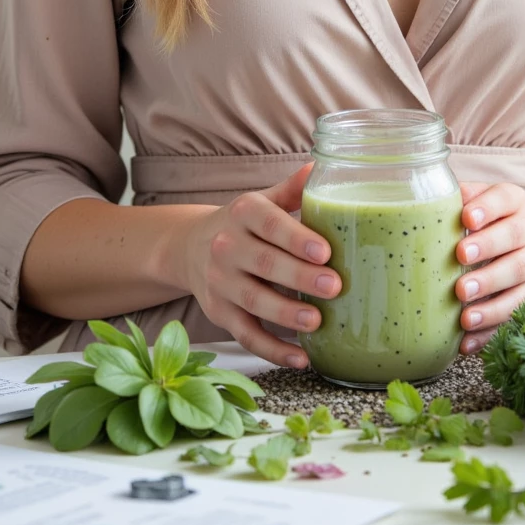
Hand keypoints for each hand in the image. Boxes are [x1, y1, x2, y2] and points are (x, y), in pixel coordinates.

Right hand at [182, 163, 340, 368]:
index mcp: (244, 212)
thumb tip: (321, 167)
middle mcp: (226, 246)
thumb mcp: (262, 201)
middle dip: (300, 277)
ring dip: (286, 313)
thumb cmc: (243, 223)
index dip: (296, 239)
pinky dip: (272, 350)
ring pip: (253, 301)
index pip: (270, 224)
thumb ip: (291, 190)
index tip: (325, 251)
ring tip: (317, 320)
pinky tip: (301, 357)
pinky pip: (246, 335)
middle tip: (335, 287)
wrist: (190, 246)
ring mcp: (219, 282)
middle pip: (265, 264)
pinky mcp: (219, 313)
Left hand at [454, 181, 524, 353]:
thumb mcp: (479, 209)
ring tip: (464, 314)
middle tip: (459, 259)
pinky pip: (517, 318)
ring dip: (492, 299)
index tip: (466, 219)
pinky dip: (490, 332)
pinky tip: (466, 342)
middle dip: (488, 249)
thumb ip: (456, 203)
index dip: (488, 207)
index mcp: (515, 203)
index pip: (506, 197)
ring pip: (521, 280)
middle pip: (515, 236)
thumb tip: (420, 203)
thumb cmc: (490, 228)